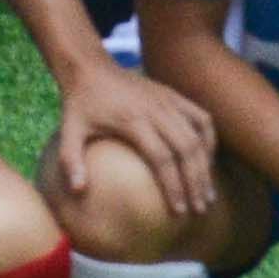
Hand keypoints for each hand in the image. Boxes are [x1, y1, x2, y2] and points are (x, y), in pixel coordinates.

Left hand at [52, 64, 218, 233]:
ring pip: (198, 135)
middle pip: (187, 149)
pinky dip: (209, 140)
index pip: (162, 158)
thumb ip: (71, 160)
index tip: (178, 211)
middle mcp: (156, 109)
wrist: (90, 67)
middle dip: (196, 182)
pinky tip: (207, 161)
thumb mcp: (69, 129)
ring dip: (206, 166)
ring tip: (208, 194)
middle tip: (200, 209)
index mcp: (133, 120)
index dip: (173, 186)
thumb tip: (77, 190)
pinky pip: (201, 118)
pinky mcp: (173, 95)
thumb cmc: (80, 103)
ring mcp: (168, 100)